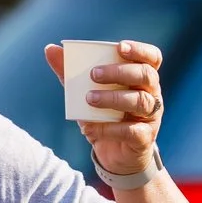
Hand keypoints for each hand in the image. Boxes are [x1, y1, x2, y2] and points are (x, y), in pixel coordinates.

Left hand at [43, 40, 164, 177]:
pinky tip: (88, 128)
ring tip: (89, 99)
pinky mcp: (144, 138)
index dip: (139, 50)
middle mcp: (151, 94)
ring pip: (140, 101)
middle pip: (145, 75)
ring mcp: (150, 117)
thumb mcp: (86, 93)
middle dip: (119, 72)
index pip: (151, 58)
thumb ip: (71, 72)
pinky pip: (131, 130)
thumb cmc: (103, 116)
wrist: (114, 155)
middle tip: (93, 74)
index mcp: (141, 78)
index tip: (119, 47)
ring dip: (113, 98)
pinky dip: (108, 128)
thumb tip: (50, 49)